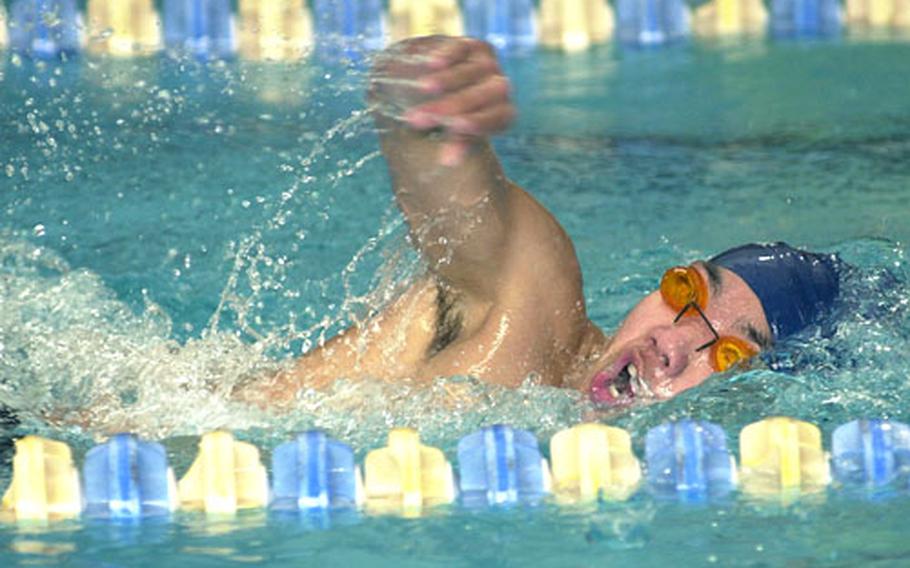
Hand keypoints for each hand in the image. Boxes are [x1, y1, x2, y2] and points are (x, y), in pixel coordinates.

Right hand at [370, 35, 514, 165]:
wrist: (445, 84)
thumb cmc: (452, 118)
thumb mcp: (456, 132)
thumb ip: (456, 144)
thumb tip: (447, 162)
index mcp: (503, 113)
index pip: (497, 118)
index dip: (479, 121)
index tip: (456, 126)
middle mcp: (500, 87)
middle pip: (482, 95)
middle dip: (453, 105)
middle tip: (424, 114)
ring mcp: (488, 64)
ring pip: (470, 72)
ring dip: (447, 80)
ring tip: (422, 88)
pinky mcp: (473, 46)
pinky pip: (462, 49)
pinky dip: (448, 55)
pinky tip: (432, 63)